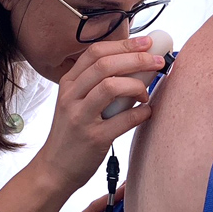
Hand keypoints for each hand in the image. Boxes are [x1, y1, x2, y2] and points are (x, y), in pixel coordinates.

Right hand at [32, 37, 164, 192]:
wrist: (54, 168)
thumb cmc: (72, 134)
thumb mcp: (75, 103)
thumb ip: (96, 84)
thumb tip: (135, 65)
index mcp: (68, 83)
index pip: (95, 52)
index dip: (124, 44)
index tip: (147, 43)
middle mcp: (71, 96)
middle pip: (106, 64)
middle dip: (137, 59)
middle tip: (158, 62)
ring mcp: (81, 117)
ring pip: (111, 87)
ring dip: (137, 86)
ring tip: (145, 94)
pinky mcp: (94, 138)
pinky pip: (124, 119)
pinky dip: (141, 113)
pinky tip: (146, 112)